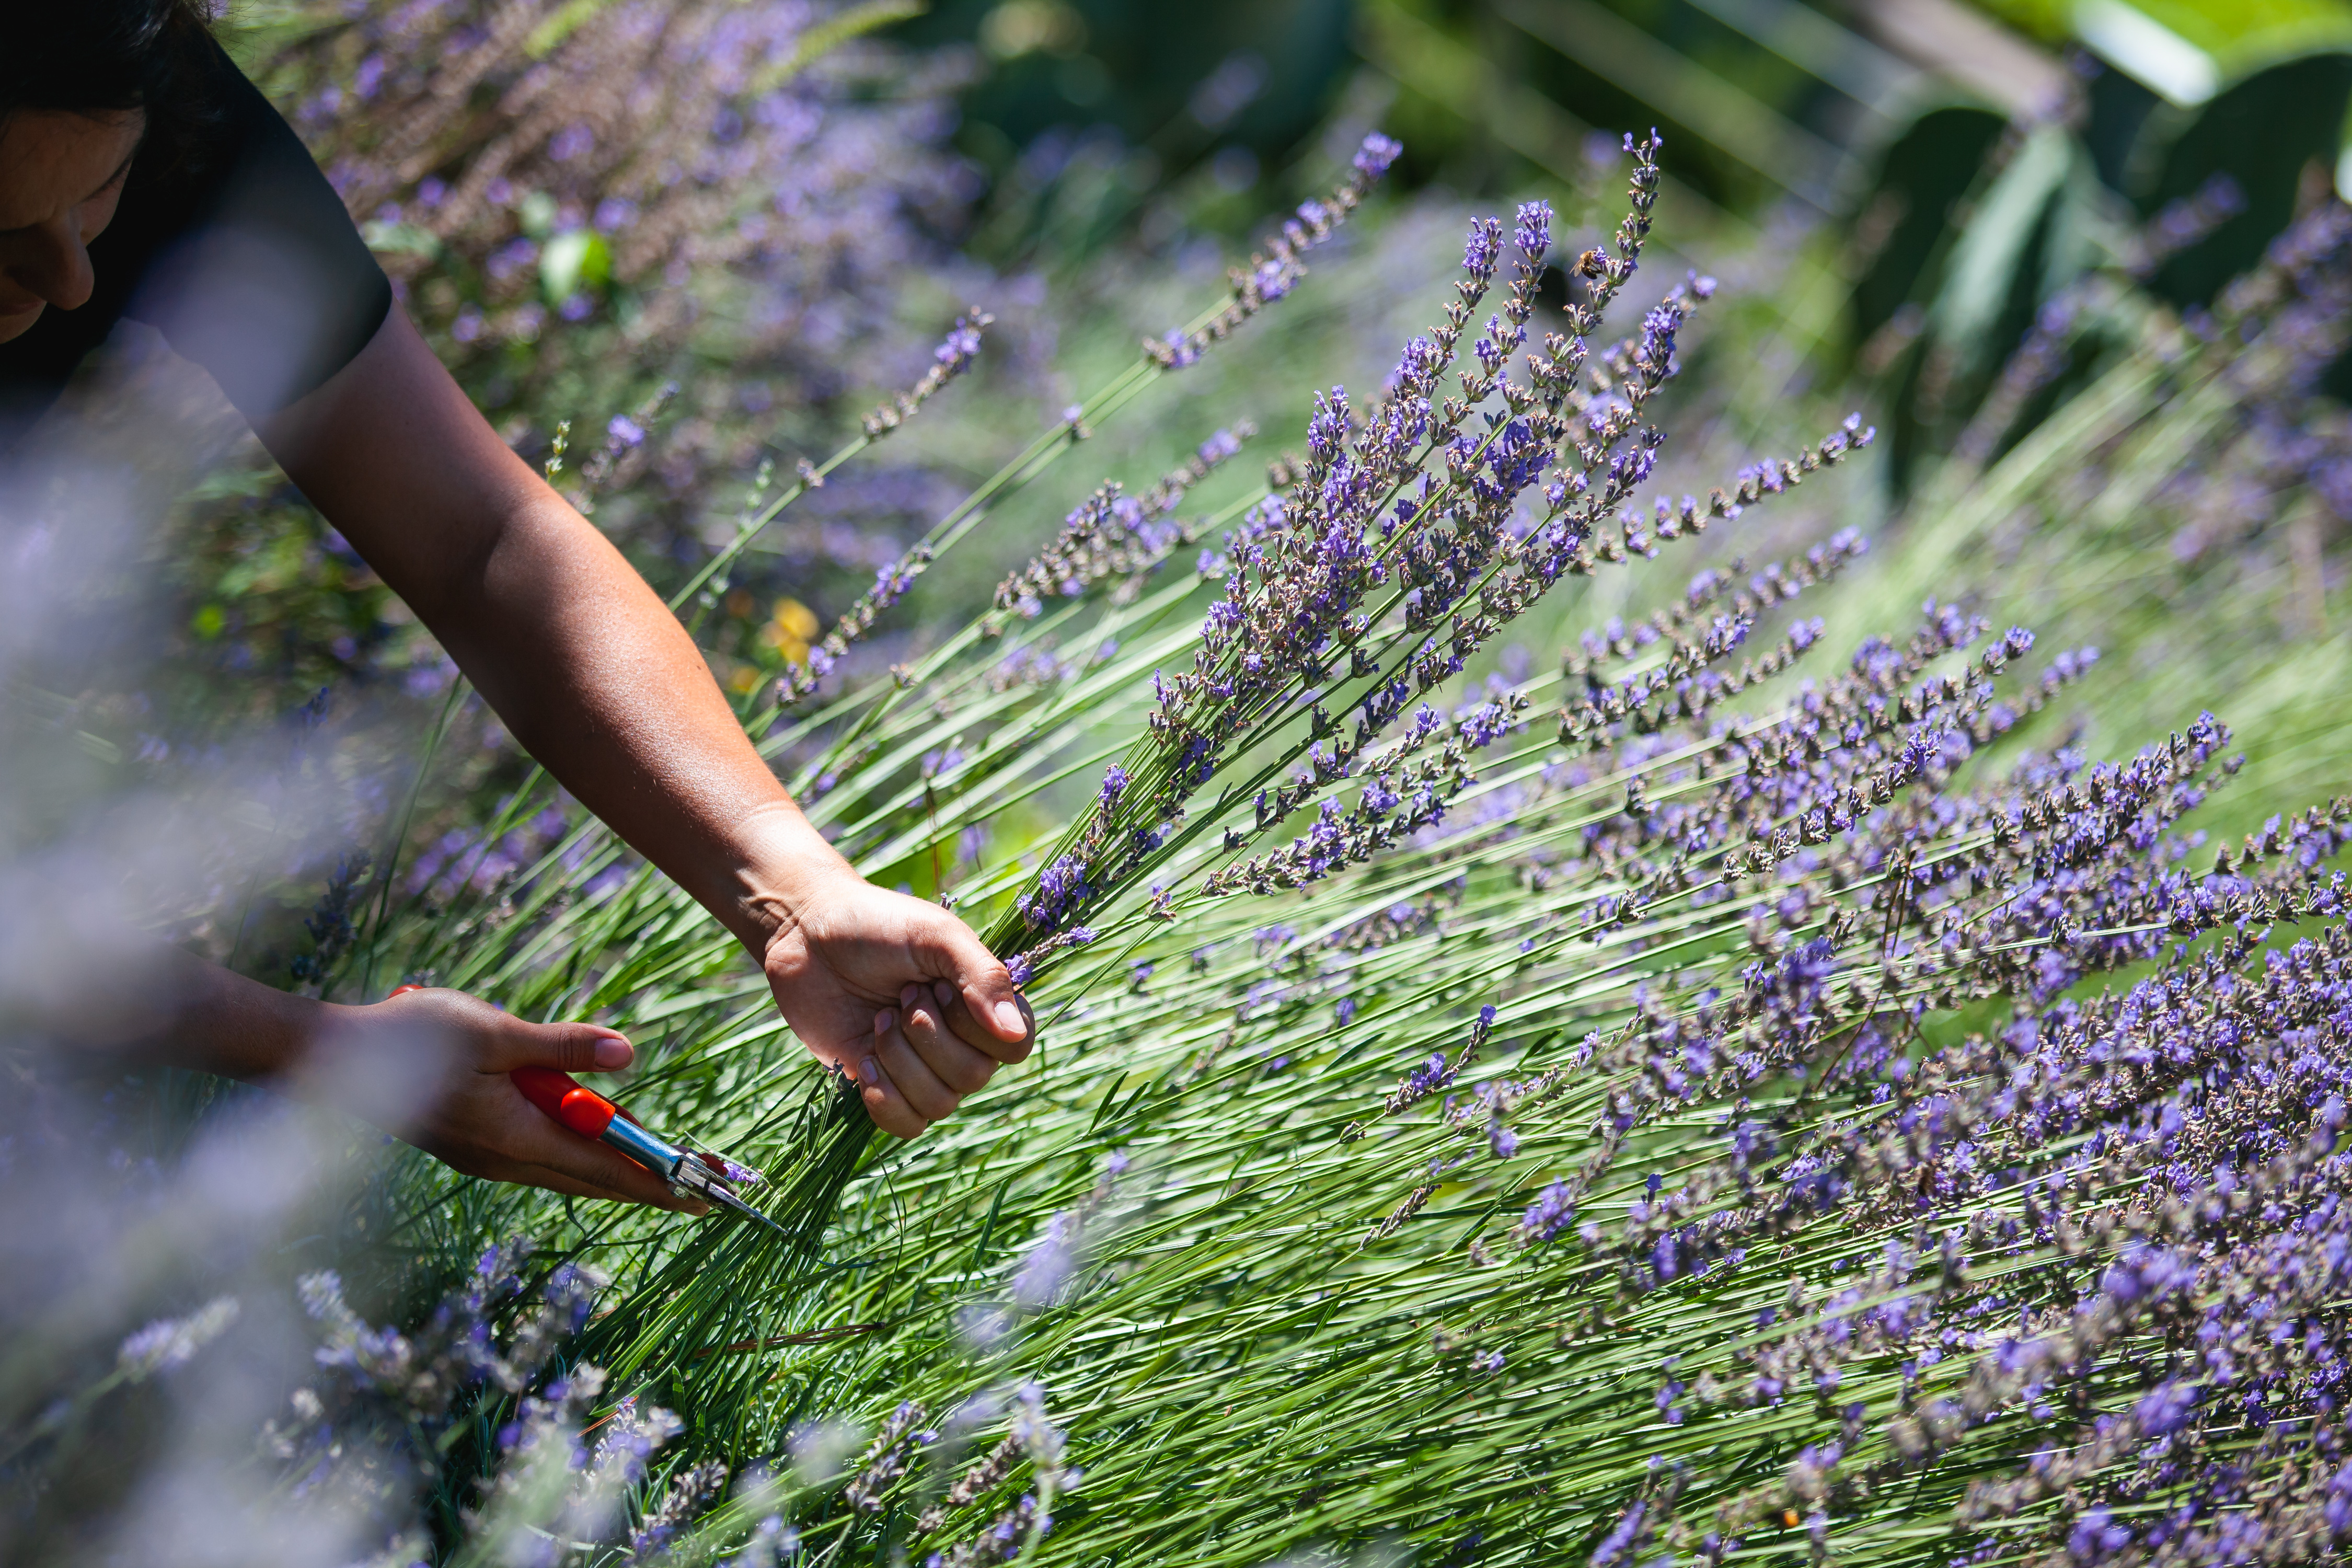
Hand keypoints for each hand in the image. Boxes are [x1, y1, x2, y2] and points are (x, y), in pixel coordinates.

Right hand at [346, 987, 702, 1212]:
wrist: (333, 1059)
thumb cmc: (412, 1038)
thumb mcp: (496, 1033)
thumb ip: (562, 1048)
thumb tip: (625, 1056)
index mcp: (516, 1138)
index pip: (603, 1169)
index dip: (656, 1181)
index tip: (700, 1196)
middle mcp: (504, 1159)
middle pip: (591, 1175)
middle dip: (647, 1177)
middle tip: (701, 1181)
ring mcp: (486, 1155)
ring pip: (565, 1164)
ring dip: (611, 1160)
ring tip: (658, 1152)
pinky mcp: (472, 1143)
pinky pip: (538, 1151)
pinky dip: (575, 1144)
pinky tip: (592, 1126)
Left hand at [760, 872, 1033, 1137]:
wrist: (805, 933)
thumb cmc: (876, 924)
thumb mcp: (936, 935)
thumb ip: (983, 978)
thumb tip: (1014, 1036)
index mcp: (981, 1003)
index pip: (1015, 1047)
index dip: (980, 1029)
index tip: (941, 988)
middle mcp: (958, 1040)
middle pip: (974, 1077)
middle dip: (929, 1037)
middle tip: (900, 996)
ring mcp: (920, 1068)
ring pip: (939, 1104)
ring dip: (902, 1061)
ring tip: (877, 1019)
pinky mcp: (881, 1087)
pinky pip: (906, 1124)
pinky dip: (886, 1100)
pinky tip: (864, 1061)